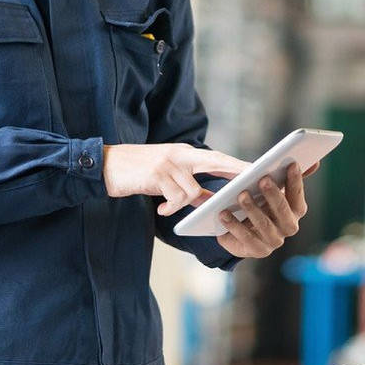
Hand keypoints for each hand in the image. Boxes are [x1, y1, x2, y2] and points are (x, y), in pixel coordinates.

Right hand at [103, 143, 249, 215]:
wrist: (107, 165)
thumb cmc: (139, 172)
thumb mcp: (167, 177)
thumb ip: (189, 186)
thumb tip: (208, 201)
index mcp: (185, 154)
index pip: (217, 158)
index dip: (237, 165)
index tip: (257, 171)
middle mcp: (180, 155)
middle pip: (216, 162)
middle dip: (234, 172)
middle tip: (250, 182)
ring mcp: (169, 163)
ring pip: (192, 190)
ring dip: (182, 203)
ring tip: (166, 207)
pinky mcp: (156, 175)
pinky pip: (174, 197)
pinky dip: (169, 207)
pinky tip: (160, 210)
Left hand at [216, 163, 309, 258]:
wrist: (234, 223)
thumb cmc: (254, 198)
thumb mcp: (265, 183)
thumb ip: (283, 174)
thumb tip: (315, 163)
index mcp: (294, 209)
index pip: (297, 196)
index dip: (296, 181)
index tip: (291, 164)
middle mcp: (288, 226)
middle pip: (284, 212)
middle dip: (274, 195)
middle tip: (263, 179)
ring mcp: (273, 241)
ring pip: (265, 226)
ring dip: (253, 210)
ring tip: (241, 195)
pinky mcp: (256, 250)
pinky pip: (246, 239)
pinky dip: (235, 225)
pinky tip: (223, 213)